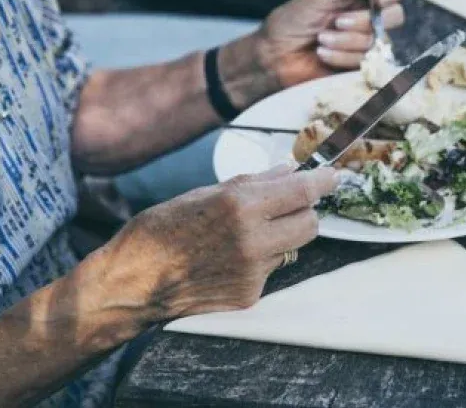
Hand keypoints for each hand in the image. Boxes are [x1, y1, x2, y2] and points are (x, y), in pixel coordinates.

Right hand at [101, 164, 338, 318]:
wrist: (132, 284)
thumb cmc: (160, 231)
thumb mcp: (202, 193)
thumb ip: (252, 184)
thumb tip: (287, 171)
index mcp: (239, 206)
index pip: (302, 191)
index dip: (322, 181)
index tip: (333, 176)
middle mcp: (252, 240)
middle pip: (310, 223)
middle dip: (303, 211)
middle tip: (284, 205)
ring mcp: (253, 271)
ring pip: (293, 248)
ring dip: (280, 236)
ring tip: (243, 235)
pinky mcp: (250, 294)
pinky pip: (272, 269)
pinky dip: (260, 259)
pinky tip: (229, 258)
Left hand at [217, 0, 407, 108]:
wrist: (274, 57)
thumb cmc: (292, 22)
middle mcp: (368, 15)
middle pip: (395, 16)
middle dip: (364, 20)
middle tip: (337, 21)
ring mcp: (366, 41)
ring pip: (378, 40)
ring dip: (346, 41)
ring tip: (321, 39)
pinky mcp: (361, 65)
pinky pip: (366, 60)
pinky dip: (342, 57)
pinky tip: (322, 53)